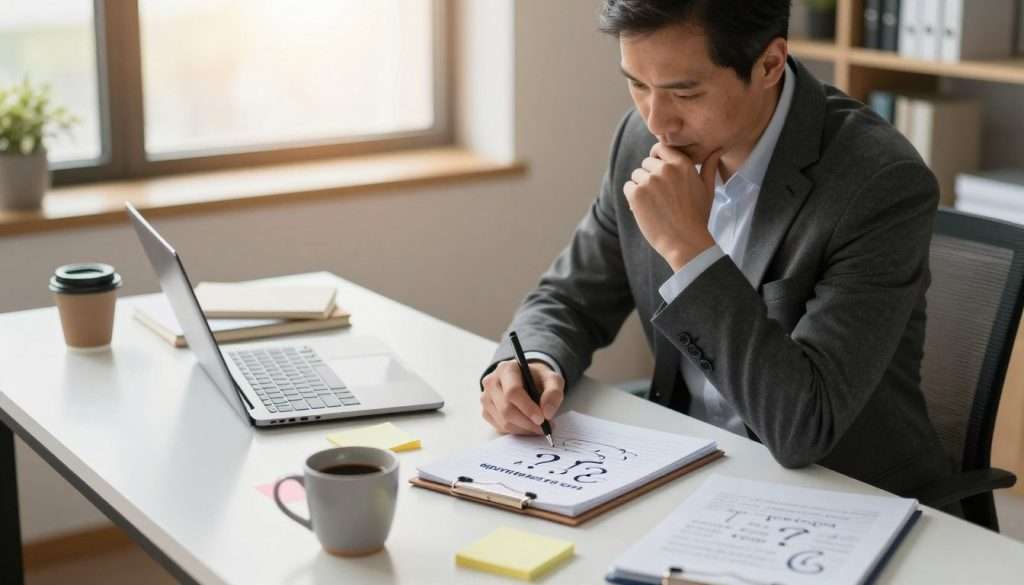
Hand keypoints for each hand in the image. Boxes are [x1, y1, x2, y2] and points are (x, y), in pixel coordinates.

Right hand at [480, 359, 563, 434]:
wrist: (527, 381)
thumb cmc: (539, 380)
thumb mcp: (553, 380)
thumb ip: (554, 393)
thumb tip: (547, 413)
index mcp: (506, 369)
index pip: (513, 392)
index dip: (527, 408)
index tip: (542, 419)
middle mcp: (491, 382)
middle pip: (507, 409)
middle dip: (528, 422)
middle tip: (544, 427)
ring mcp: (486, 398)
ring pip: (504, 422)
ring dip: (524, 429)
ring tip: (539, 427)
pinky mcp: (486, 412)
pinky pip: (501, 428)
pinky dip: (517, 431)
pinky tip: (527, 425)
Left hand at [623, 144, 722, 270]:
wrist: (685, 241)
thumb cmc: (697, 217)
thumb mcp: (708, 189)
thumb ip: (709, 167)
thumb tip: (716, 150)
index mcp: (682, 164)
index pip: (660, 148)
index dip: (657, 157)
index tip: (658, 169)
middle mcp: (665, 169)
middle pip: (646, 162)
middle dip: (650, 175)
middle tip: (660, 196)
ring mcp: (649, 180)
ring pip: (636, 175)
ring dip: (641, 187)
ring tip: (654, 204)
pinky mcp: (636, 194)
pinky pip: (628, 187)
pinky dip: (632, 197)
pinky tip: (644, 209)